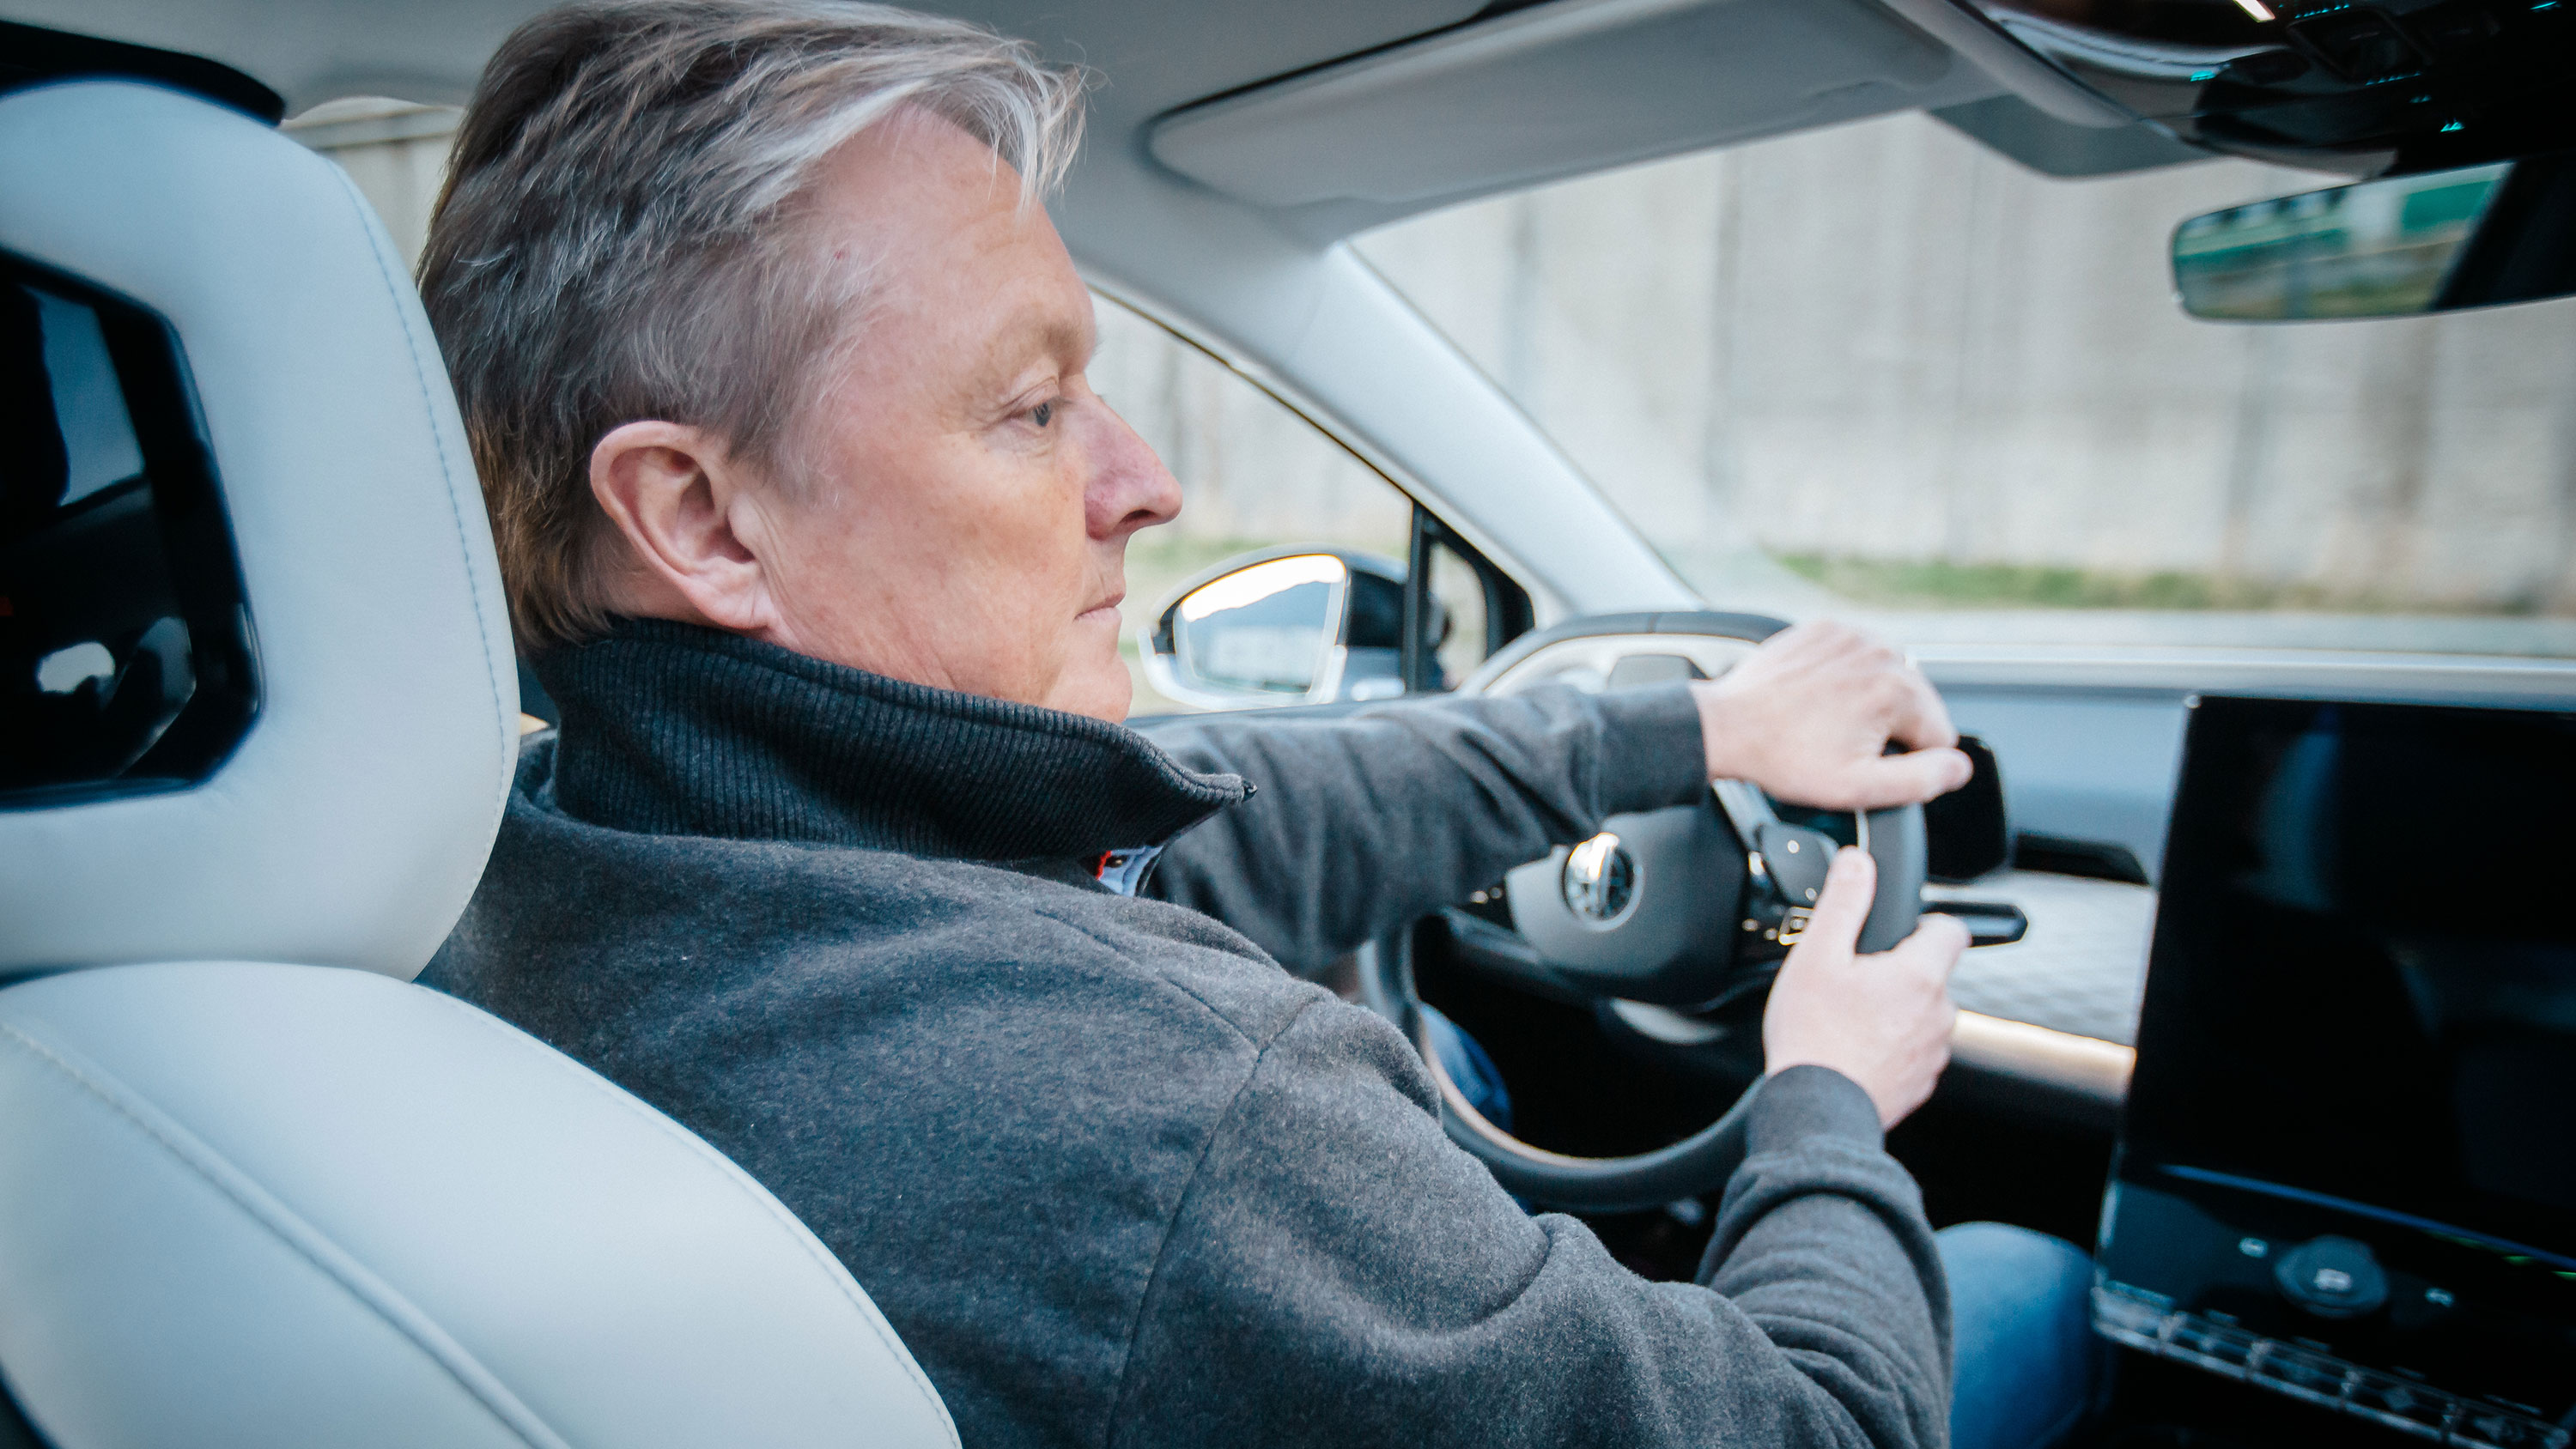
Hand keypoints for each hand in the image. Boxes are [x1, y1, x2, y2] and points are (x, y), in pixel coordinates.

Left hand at [1689, 620, 1970, 809]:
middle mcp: (1881, 652)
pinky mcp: (1825, 630)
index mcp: (1896, 689)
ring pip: (1888, 679)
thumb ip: (1922, 779)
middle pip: (1916, 704)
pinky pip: (1856, 658)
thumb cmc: (1784, 757)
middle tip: (1842, 746)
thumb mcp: (1859, 787)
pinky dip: (1844, 678)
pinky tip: (1818, 700)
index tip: (1868, 762)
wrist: (1727, 726)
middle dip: (1890, 729)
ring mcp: (1852, 636)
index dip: (1908, 759)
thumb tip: (1959, 766)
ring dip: (1869, 702)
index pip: (1939, 734)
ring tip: (1828, 723)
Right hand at [1761, 847, 1965, 1128]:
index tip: (1898, 932)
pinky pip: (1914, 1050)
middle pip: (1932, 974)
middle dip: (1900, 971)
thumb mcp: (1817, 955)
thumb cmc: (1813, 1035)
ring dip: (1897, 1011)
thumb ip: (1844, 902)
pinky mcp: (1921, 1082)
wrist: (1815, 1109)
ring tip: (1849, 1019)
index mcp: (1919, 975)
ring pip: (1923, 1014)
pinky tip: (1854, 1049)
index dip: (1926, 923)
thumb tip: (1859, 862)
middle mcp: (1938, 1012)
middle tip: (1854, 981)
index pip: (1951, 929)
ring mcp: (1933, 1051)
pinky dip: (1892, 1046)